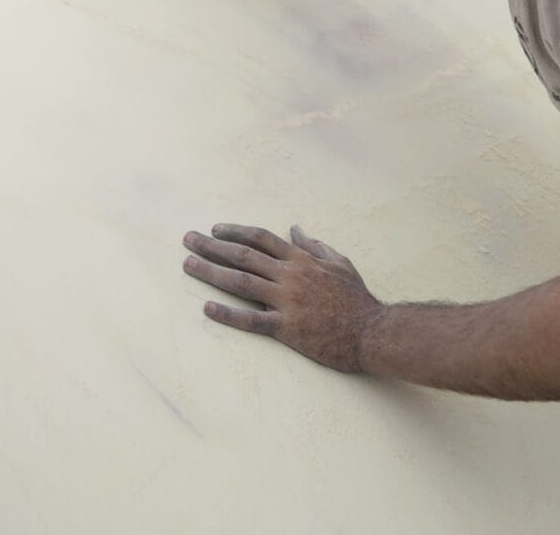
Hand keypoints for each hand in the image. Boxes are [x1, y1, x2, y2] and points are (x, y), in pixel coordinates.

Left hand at [182, 224, 380, 373]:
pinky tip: (207, 308)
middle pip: (243, 256)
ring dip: (211, 272)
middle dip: (212, 246)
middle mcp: (289, 276)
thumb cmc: (356, 298)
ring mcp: (286, 301)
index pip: (260, 238)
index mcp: (301, 259)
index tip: (215, 229)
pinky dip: (228, 314)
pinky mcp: (287, 328)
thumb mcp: (340, 263)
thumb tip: (296, 229)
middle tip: (188, 240)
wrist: (371, 331)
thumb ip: (315, 246)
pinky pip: (251, 320)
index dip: (235, 232)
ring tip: (188, 265)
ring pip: (241, 282)